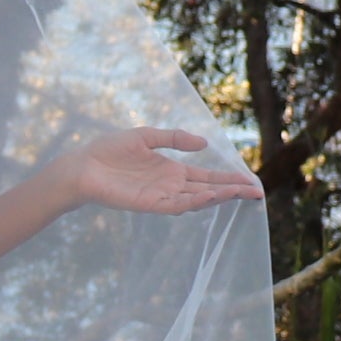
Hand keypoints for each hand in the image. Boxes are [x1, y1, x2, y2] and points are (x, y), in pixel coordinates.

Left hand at [61, 128, 265, 214]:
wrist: (82, 166)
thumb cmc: (109, 152)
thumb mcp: (147, 136)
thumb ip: (175, 138)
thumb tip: (204, 144)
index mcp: (172, 171)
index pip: (208, 177)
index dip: (229, 179)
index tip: (252, 181)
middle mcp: (171, 186)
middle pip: (209, 190)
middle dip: (233, 191)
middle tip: (258, 193)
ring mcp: (161, 197)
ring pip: (197, 199)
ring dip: (219, 196)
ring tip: (242, 193)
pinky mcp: (148, 204)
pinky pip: (176, 204)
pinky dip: (194, 201)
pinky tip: (211, 196)